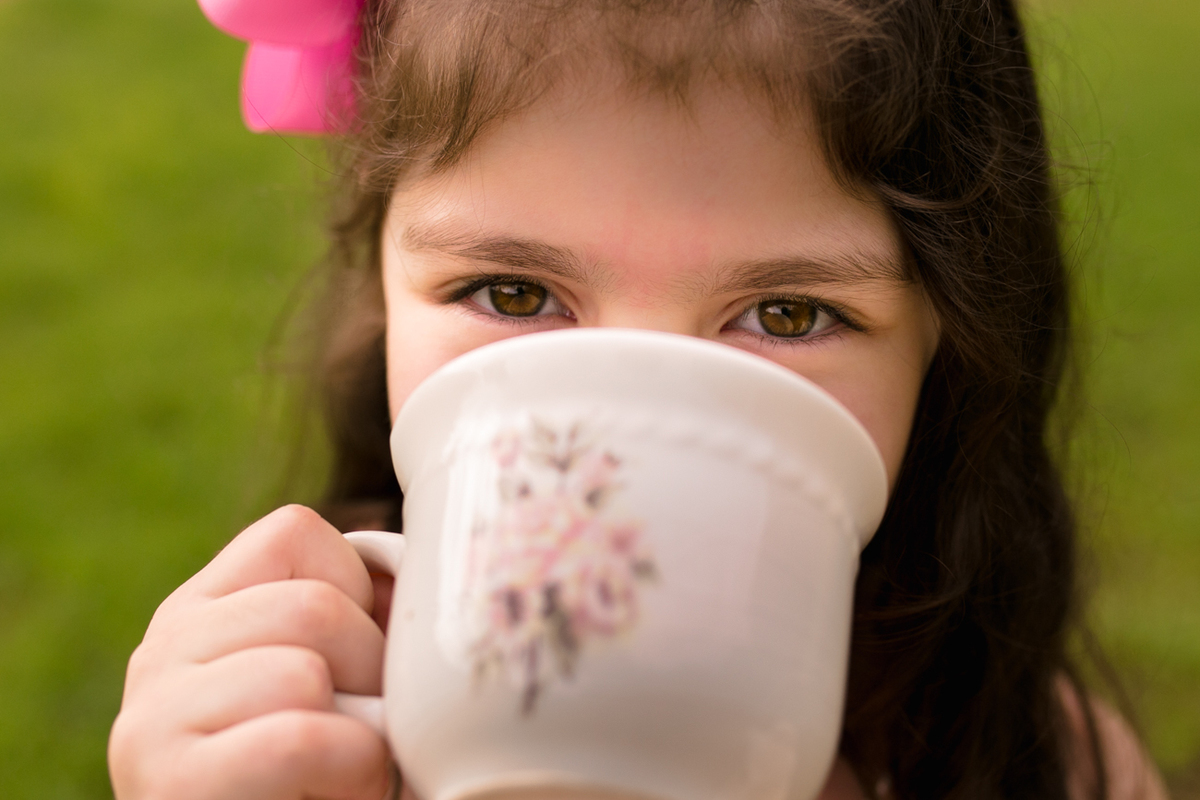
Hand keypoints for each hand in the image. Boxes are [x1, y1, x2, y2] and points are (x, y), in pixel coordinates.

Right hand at [109, 505, 392, 799]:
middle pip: (314, 605)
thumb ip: (351, 616)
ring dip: (361, 732)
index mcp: (204, 606)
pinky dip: (347, 768)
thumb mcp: (330, 673)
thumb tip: (434, 568)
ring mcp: (153, 715)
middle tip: (363, 726)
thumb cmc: (321, 767)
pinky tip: (333, 792)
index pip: (297, 532)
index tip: (359, 661)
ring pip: (306, 668)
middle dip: (371, 671)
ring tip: (341, 769)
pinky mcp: (171, 780)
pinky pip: (298, 736)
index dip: (359, 591)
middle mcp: (163, 648)